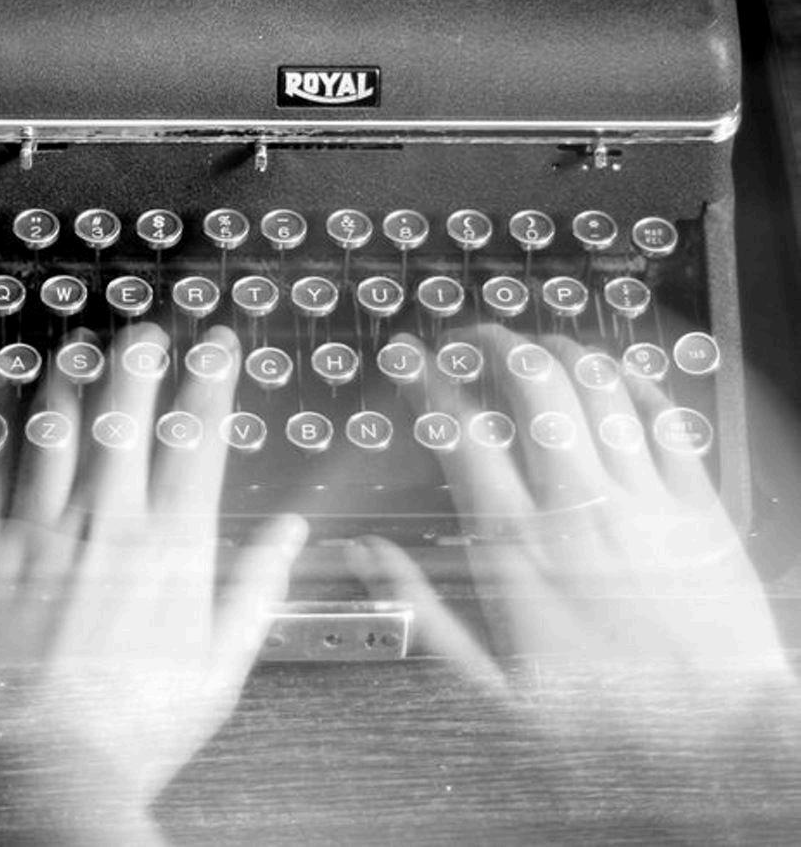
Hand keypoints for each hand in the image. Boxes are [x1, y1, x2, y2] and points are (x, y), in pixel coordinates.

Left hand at [0, 324, 306, 841]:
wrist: (39, 768)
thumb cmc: (133, 727)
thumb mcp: (222, 667)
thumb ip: (257, 588)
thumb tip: (290, 534)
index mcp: (171, 544)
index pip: (197, 436)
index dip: (211, 379)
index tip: (219, 343)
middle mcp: (108, 521)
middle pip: (125, 414)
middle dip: (140, 358)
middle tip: (147, 326)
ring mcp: (42, 531)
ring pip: (57, 427)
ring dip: (73, 376)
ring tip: (81, 344)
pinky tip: (4, 389)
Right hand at [349, 324, 793, 706]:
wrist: (714, 744)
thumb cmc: (604, 726)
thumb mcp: (491, 690)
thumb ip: (424, 614)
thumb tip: (366, 558)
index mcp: (517, 548)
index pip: (462, 435)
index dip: (430, 382)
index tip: (413, 360)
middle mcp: (578, 509)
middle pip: (533, 387)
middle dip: (496, 343)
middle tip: (476, 335)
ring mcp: (643, 500)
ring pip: (598, 388)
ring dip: (561, 350)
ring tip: (538, 344)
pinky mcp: (697, 506)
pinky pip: (667, 418)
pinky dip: (637, 380)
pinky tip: (618, 371)